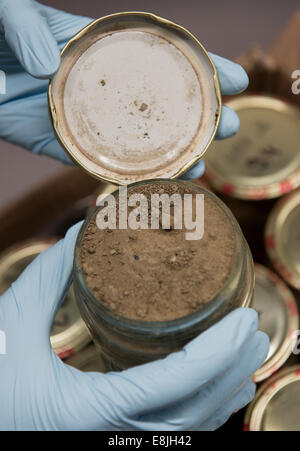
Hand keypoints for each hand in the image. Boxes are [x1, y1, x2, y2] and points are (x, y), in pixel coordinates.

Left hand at [0, 1, 247, 176]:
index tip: (236, 80)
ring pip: (136, 144)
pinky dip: (123, 177)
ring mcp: (86, 120)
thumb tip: (48, 68)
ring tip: (198, 170)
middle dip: (198, 119)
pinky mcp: (61, 144)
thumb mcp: (14, 14)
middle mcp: (104, 89)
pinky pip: (94, 164)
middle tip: (230, 130)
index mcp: (104, 51)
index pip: (161, 57)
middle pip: (159, 106)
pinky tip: (149, 186)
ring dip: (170, 158)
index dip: (200, 67)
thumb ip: (28, 29)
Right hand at [0, 222, 267, 430]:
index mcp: (89, 410)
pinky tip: (212, 386)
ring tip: (246, 355)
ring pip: (188, 430)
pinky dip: (201, 408)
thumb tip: (80, 233)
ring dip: (223, 392)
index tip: (245, 320)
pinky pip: (171, 433)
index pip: (175, 383)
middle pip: (195, 412)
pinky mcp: (109, 440)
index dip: (217, 351)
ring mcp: (113, 445)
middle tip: (255, 331)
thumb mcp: (13, 325)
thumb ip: (50, 276)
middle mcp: (110, 437)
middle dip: (233, 371)